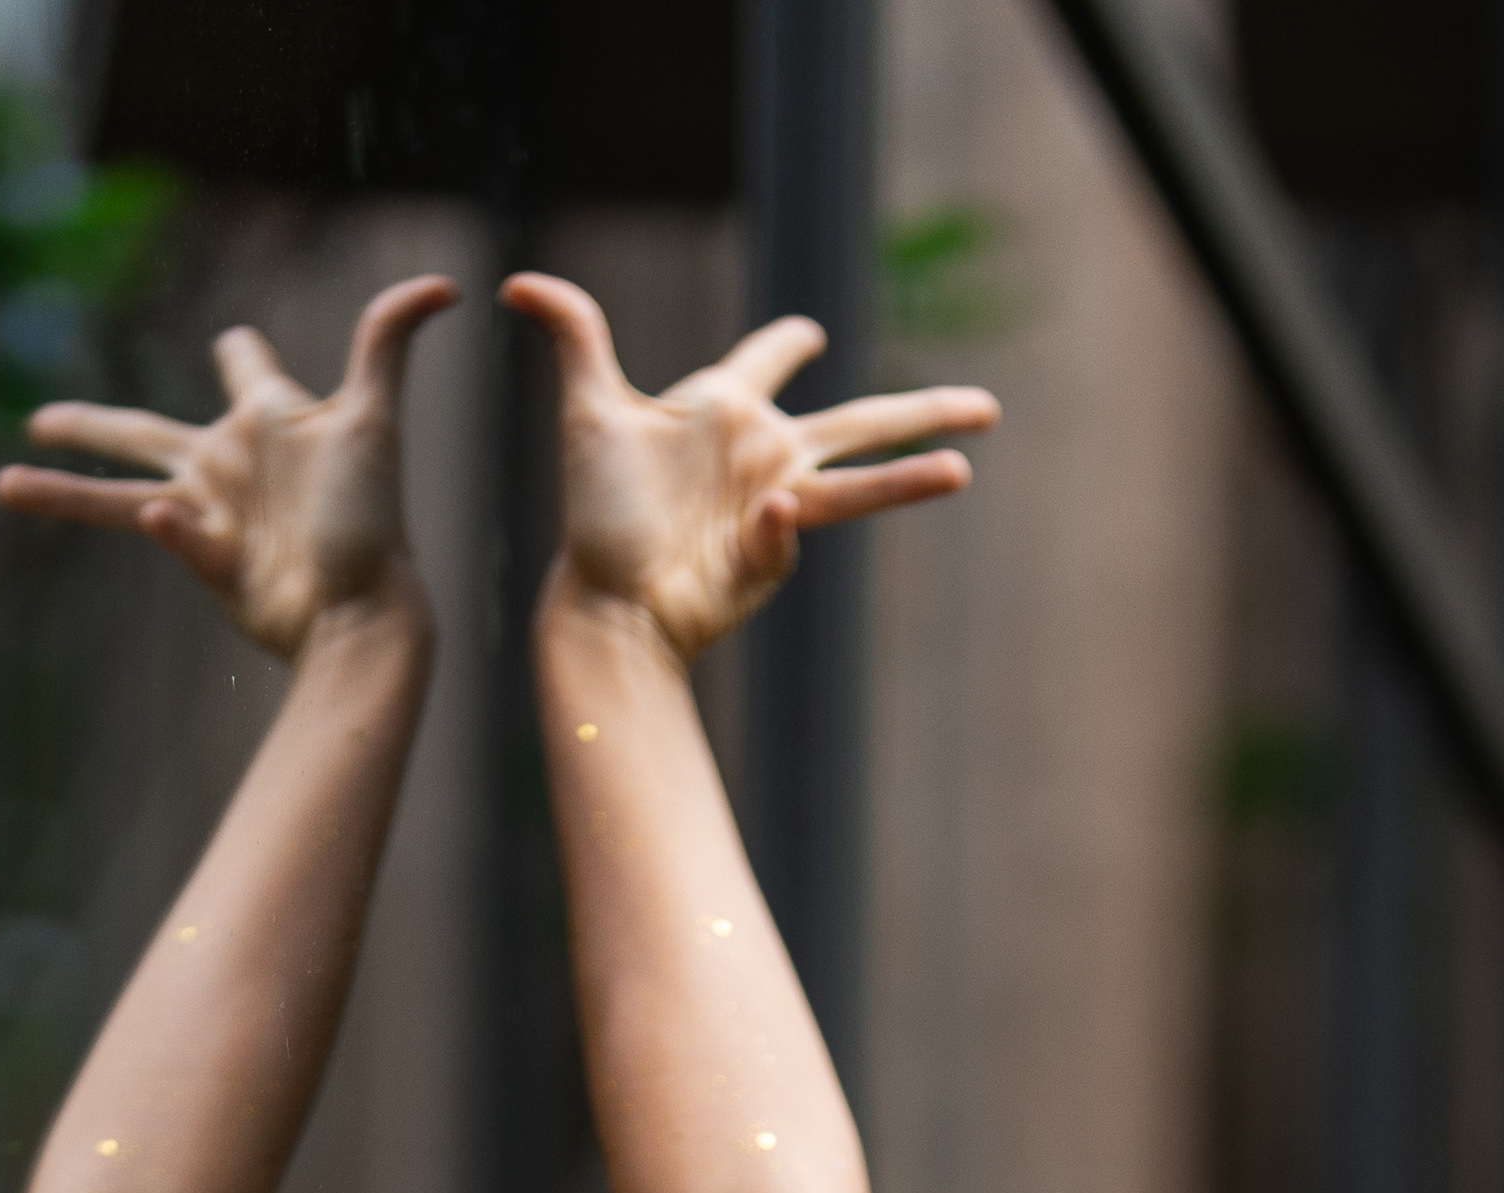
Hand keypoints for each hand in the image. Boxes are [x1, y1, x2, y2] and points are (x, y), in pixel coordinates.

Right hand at [0, 276, 459, 656]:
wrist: (359, 610)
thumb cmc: (371, 516)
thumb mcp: (375, 418)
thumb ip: (388, 340)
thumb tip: (447, 283)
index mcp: (268, 420)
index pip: (248, 369)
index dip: (242, 354)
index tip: (234, 343)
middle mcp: (231, 466)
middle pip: (141, 434)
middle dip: (90, 424)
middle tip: (40, 418)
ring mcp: (211, 517)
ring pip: (117, 497)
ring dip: (60, 492)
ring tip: (1, 486)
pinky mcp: (204, 561)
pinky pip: (173, 535)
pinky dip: (172, 527)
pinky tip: (168, 515)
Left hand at [508, 274, 992, 659]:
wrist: (606, 599)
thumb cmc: (596, 511)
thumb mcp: (588, 411)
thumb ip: (573, 334)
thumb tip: (516, 283)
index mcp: (723, 409)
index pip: (765, 361)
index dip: (785, 344)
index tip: (808, 334)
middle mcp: (762, 455)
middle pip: (860, 423)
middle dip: (923, 412)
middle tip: (987, 405)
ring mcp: (777, 508)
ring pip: (861, 484)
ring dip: (911, 476)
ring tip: (964, 468)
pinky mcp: (777, 554)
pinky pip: (789, 529)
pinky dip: (776, 524)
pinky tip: (760, 517)